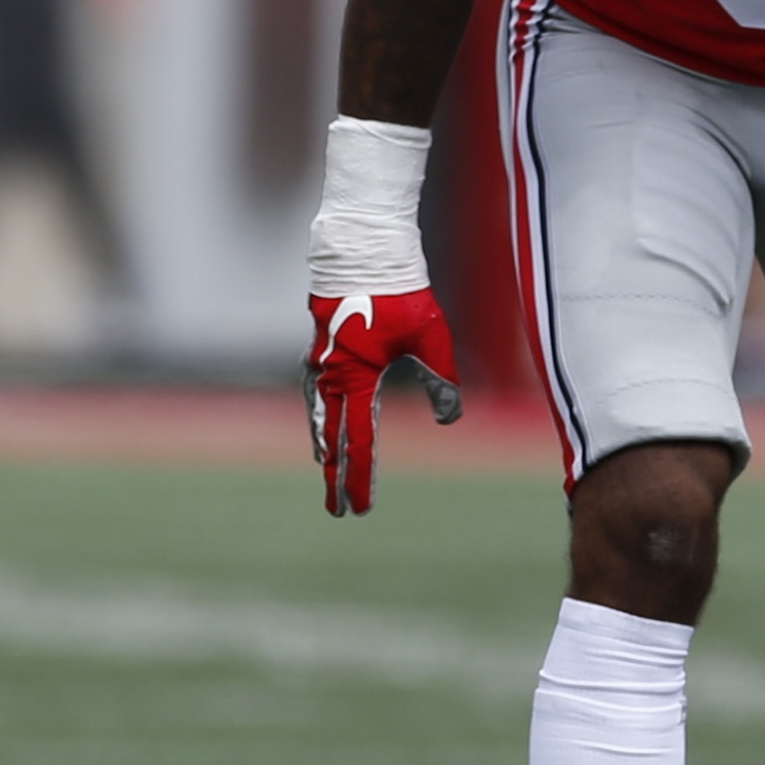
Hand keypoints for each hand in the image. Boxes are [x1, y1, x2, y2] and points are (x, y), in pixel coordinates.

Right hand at [303, 289, 461, 515]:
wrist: (366, 253)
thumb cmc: (401, 293)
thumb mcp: (431, 337)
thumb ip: (441, 379)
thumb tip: (450, 417)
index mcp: (357, 378)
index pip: (359, 442)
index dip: (361, 479)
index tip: (360, 509)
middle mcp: (331, 375)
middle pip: (333, 440)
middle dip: (337, 477)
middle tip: (338, 511)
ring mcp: (321, 362)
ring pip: (319, 417)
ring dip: (324, 447)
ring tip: (327, 471)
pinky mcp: (320, 348)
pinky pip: (314, 393)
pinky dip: (318, 416)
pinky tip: (322, 423)